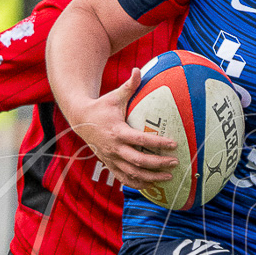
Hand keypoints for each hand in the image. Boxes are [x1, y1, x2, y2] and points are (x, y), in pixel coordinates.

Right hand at [69, 68, 175, 189]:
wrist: (81, 120)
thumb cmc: (102, 106)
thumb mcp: (115, 96)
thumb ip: (129, 85)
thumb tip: (138, 69)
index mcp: (117, 131)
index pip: (140, 140)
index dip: (157, 144)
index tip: (173, 144)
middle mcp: (114, 148)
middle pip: (138, 161)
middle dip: (157, 164)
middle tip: (174, 162)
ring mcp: (111, 159)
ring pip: (132, 174)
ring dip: (151, 178)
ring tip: (168, 178)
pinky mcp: (109, 164)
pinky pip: (124, 179)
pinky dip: (138, 184)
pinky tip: (152, 185)